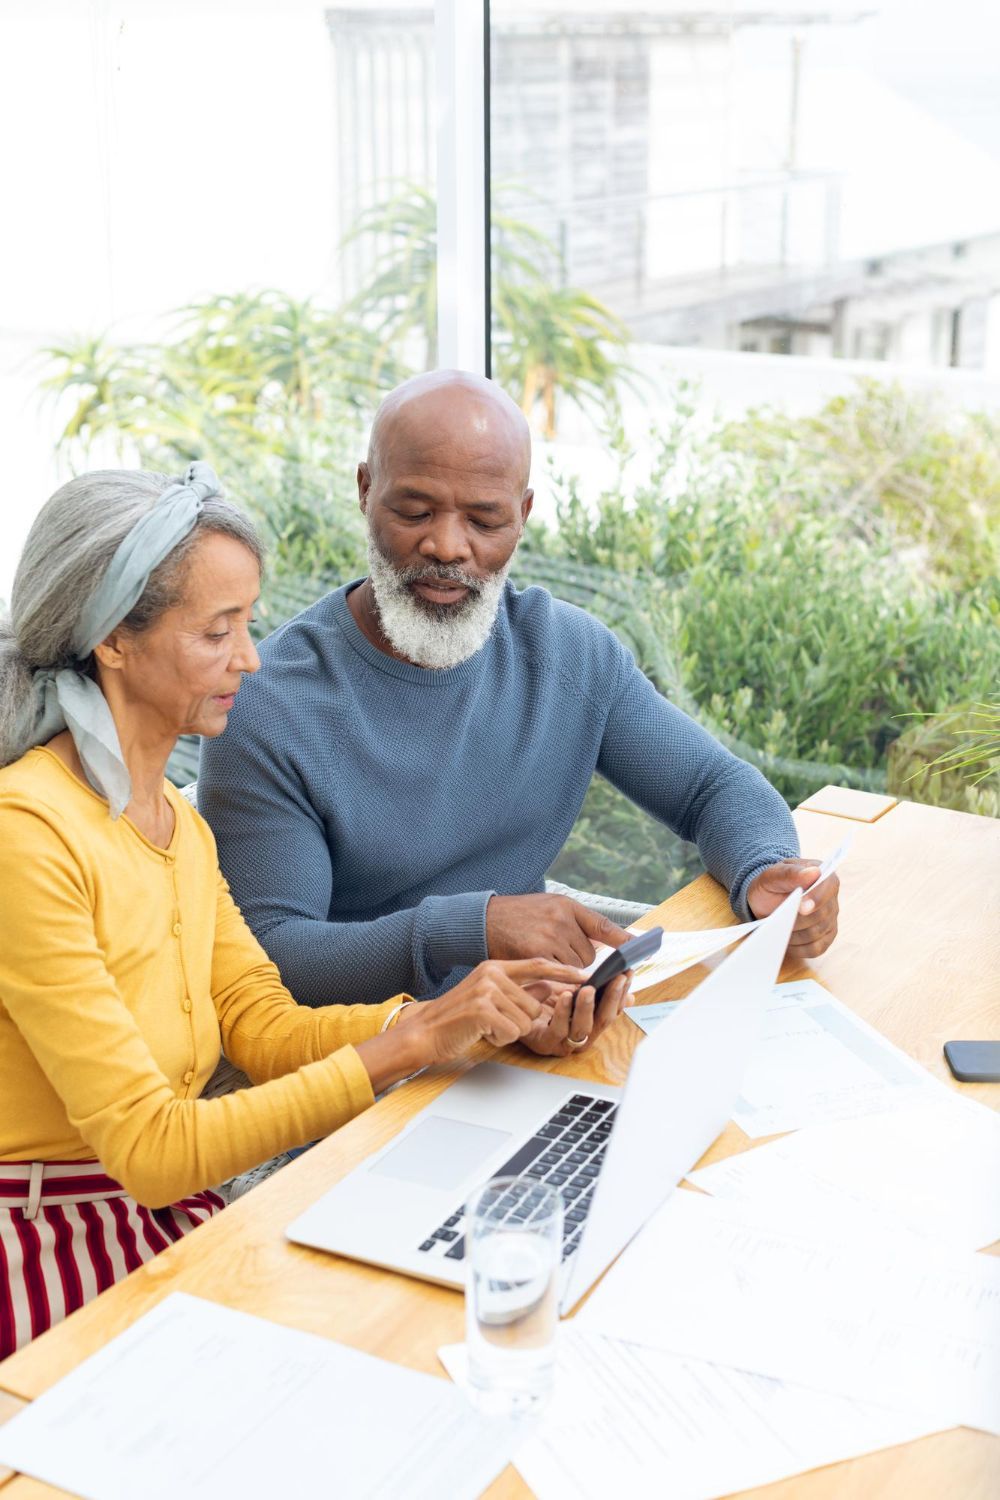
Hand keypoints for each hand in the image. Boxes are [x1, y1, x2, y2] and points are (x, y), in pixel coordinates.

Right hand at [395, 958, 584, 1066]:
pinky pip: (513, 1031)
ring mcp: (487, 990)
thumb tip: (548, 988)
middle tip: (494, 1022)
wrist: (425, 1031)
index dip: (563, 972)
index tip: (584, 976)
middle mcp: (492, 974)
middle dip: (520, 1021)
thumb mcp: (489, 996)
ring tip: (487, 1027)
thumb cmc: (457, 1016)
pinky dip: (500, 1039)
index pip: (538, 964)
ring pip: (526, 1020)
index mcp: (495, 966)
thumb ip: (519, 990)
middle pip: (535, 1004)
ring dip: (509, 1031)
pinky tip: (482, 1033)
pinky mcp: (483, 1010)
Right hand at [486, 893, 630, 966]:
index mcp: (566, 906)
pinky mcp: (535, 956)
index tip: (643, 948)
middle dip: (576, 961)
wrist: (483, 919)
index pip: (601, 925)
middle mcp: (560, 920)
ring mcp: (548, 938)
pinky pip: (557, 976)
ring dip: (564, 972)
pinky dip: (551, 978)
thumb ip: (574, 922)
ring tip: (543, 958)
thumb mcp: (549, 906)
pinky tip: (537, 966)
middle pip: (587, 957)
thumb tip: (603, 943)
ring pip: (574, 970)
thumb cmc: (517, 915)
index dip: (623, 939)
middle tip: (555, 952)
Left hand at [519, 973, 632, 1058]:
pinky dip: (563, 1013)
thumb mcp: (571, 988)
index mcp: (591, 1022)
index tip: (627, 973)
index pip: (614, 1009)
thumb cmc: (541, 996)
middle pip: (604, 1020)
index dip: (622, 992)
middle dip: (611, 999)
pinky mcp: (544, 1044)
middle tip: (616, 979)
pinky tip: (565, 996)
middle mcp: (582, 1035)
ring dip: (587, 1007)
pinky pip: (557, 1030)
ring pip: (583, 1029)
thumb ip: (596, 991)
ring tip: (588, 988)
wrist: (510, 1003)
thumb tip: (630, 996)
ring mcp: (564, 1043)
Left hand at [747, 859, 839, 959]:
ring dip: (794, 934)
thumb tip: (814, 873)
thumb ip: (790, 873)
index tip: (801, 907)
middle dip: (797, 919)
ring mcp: (830, 920)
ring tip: (777, 928)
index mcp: (824, 877)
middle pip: (821, 915)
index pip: (828, 888)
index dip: (816, 899)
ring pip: (816, 934)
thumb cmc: (771, 885)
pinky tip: (785, 941)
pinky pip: (815, 949)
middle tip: (777, 919)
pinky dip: (798, 948)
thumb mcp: (772, 875)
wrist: (765, 901)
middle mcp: (831, 899)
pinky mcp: (825, 938)